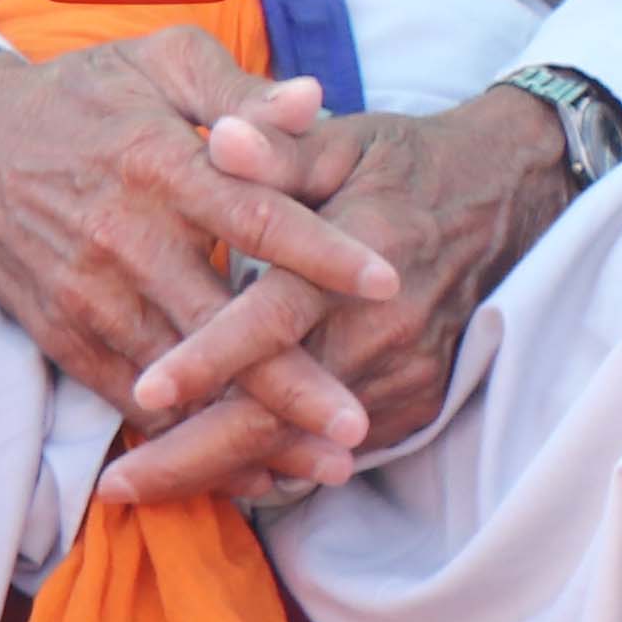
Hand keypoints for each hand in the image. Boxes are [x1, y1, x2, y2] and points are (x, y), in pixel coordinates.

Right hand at [0, 33, 404, 496]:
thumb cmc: (80, 98)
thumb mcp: (158, 64)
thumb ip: (239, 91)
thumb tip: (315, 97)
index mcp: (160, 166)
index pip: (254, 214)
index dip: (319, 252)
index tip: (387, 282)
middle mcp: (125, 240)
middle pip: (218, 323)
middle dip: (290, 382)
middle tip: (357, 427)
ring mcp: (90, 296)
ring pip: (178, 381)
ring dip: (247, 431)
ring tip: (321, 468)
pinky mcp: (63, 336)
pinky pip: (129, 402)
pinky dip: (186, 443)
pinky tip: (245, 470)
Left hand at [102, 85, 578, 507]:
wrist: (506, 199)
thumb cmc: (407, 165)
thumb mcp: (344, 141)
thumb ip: (277, 149)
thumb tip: (219, 137)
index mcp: (359, 256)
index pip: (275, 319)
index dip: (209, 358)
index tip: (145, 392)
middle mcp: (383, 329)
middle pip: (279, 414)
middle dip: (193, 456)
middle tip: (114, 483)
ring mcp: (403, 374)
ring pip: (299, 445)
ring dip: (222, 470)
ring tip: (144, 484)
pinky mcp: (415, 403)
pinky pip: (331, 449)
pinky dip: (272, 464)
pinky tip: (213, 471)